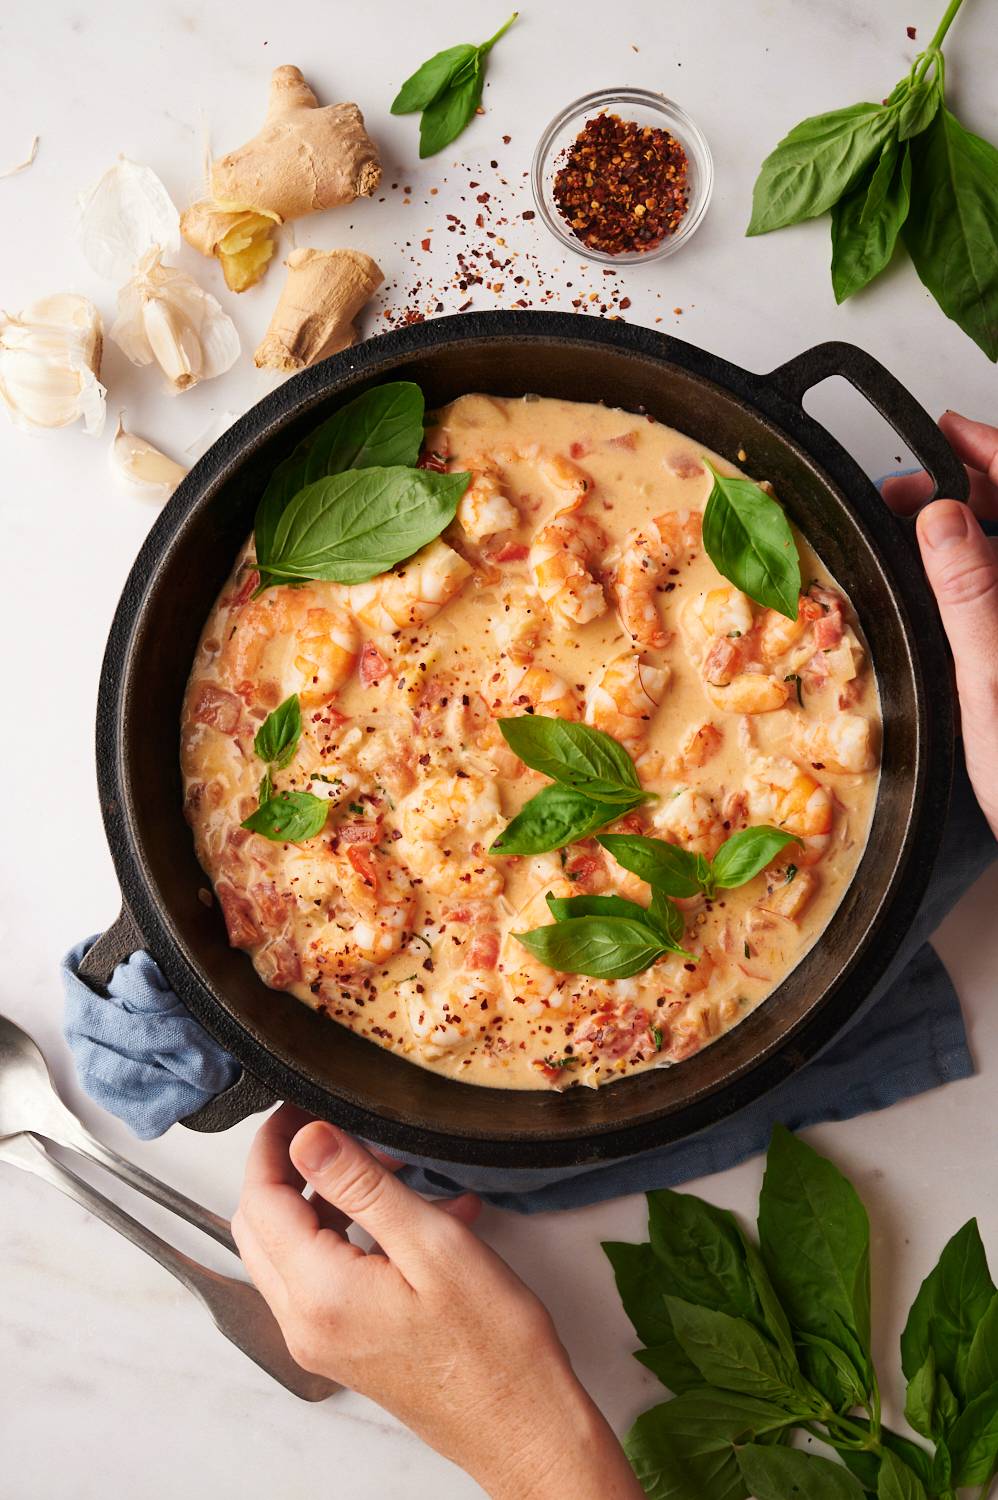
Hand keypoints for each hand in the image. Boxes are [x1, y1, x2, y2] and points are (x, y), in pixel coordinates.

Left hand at [233, 1106, 641, 1499]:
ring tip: (390, 1167)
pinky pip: (323, 1277)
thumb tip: (307, 1137)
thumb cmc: (492, 1347)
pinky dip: (351, 1235)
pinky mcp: (344, 1347)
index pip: (262, 1200)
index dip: (272, 1143)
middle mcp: (305, 1324)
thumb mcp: (432, 1245)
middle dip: (289, 1167)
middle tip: (333, 1125)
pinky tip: (414, 1214)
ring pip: (290, 1250)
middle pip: (261, 1226)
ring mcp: (322, 1341)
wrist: (521, 1427)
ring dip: (326, 1199)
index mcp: (319, 1295)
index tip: (298, 1103)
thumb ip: (361, 1186)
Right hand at [882, 411, 997, 838]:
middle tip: (908, 490)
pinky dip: (979, 578)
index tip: (947, 429)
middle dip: (971, 490)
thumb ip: (970, 592)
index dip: (993, 448)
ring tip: (917, 530)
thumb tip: (941, 518)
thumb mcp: (993, 681)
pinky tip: (947, 585)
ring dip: (972, 534)